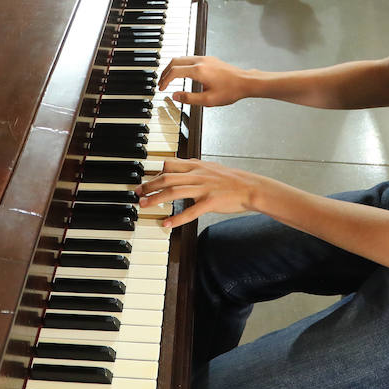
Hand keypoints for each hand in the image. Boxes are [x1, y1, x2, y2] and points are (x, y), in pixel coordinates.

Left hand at [136, 157, 266, 228]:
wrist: (251, 188)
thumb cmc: (232, 180)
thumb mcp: (211, 167)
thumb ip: (194, 167)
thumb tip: (179, 165)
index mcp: (197, 165)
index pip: (170, 164)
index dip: (154, 172)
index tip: (145, 180)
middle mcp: (198, 174)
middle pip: (167, 177)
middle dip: (149, 185)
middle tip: (138, 193)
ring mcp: (204, 188)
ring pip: (174, 191)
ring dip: (156, 198)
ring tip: (144, 205)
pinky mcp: (210, 202)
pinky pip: (190, 211)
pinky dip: (176, 218)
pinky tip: (166, 223)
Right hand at [158, 55, 252, 106]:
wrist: (246, 82)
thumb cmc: (231, 90)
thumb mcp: (208, 100)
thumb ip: (189, 98)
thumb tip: (175, 96)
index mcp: (199, 71)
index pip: (175, 72)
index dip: (165, 80)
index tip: (161, 88)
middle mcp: (200, 61)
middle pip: (175, 61)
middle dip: (165, 72)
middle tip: (161, 82)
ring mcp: (205, 58)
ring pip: (182, 58)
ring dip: (173, 68)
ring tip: (169, 78)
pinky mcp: (209, 59)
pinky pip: (190, 59)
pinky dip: (181, 65)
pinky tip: (182, 73)